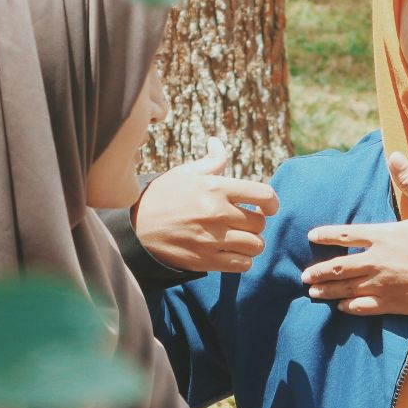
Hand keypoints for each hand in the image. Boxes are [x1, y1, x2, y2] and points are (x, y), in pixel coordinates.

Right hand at [133, 137, 279, 272]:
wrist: (135, 227)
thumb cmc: (163, 196)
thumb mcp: (185, 173)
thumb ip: (211, 161)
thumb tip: (217, 143)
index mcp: (215, 188)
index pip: (263, 195)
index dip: (272, 202)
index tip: (268, 206)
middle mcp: (216, 213)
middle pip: (260, 223)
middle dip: (257, 223)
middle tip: (245, 222)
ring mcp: (211, 239)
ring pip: (255, 245)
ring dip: (252, 243)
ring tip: (240, 238)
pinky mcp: (205, 261)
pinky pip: (242, 264)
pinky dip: (242, 260)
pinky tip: (232, 252)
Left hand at [302, 152, 407, 315]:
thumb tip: (394, 155)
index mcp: (384, 236)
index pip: (346, 234)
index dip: (327, 235)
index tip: (311, 237)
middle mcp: (377, 261)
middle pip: (338, 267)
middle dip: (319, 271)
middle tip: (304, 275)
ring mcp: (382, 285)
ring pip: (346, 288)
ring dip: (327, 290)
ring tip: (313, 292)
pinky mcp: (392, 304)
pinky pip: (363, 307)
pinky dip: (349, 307)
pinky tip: (342, 307)